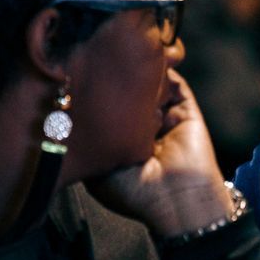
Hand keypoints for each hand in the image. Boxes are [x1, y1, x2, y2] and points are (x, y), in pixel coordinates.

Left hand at [88, 70, 233, 234]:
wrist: (177, 200)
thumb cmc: (134, 192)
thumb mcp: (98, 171)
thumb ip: (91, 143)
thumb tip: (73, 118)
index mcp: (123, 146)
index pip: (107, 113)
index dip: (95, 96)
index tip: (80, 81)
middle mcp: (143, 131)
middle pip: (128, 96)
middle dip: (115, 80)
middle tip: (100, 65)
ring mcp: (166, 119)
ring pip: (152, 86)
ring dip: (140, 72)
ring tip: (122, 60)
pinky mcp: (186, 111)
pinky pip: (175, 84)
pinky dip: (163, 71)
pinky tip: (147, 65)